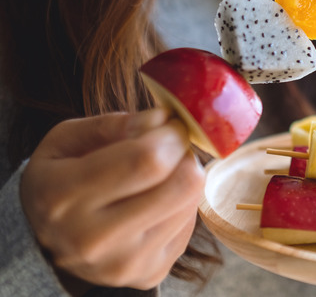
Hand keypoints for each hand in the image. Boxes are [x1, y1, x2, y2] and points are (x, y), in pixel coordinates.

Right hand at [19, 109, 203, 291]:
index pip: (146, 160)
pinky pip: (190, 227)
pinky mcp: (148, 275)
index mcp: (63, 195)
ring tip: (160, 174)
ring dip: (185, 178)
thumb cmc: (61, 178)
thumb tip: (161, 119)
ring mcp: (123, 263)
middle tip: (173, 145)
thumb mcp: (67, 140)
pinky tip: (157, 201)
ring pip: (190, 203)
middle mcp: (92, 239)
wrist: (47, 242)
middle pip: (181, 184)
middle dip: (185, 154)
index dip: (172, 135)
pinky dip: (181, 206)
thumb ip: (113, 125)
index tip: (172, 123)